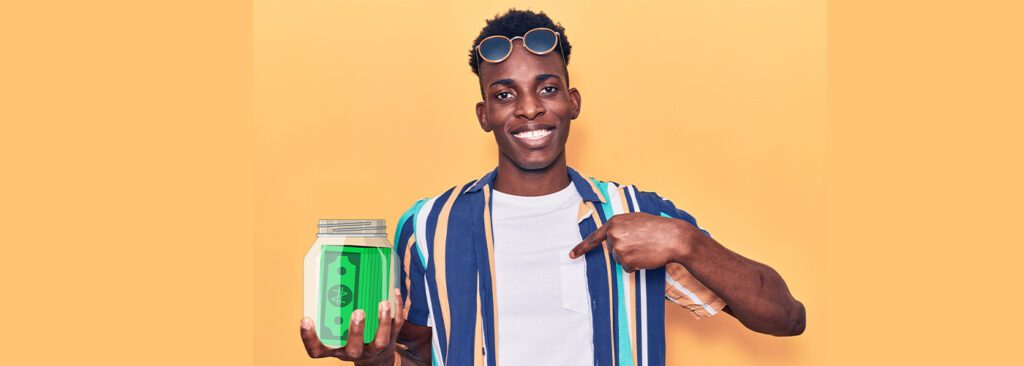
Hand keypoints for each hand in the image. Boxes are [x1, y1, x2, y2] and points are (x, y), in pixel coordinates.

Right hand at [300, 288, 405, 363]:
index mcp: (336, 350)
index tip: (305, 319)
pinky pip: (396, 325)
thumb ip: (331, 314)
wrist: (376, 358)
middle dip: (356, 331)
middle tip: (358, 312)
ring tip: (383, 302)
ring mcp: (374, 348)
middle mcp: (354, 352)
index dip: (309, 338)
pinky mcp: (391, 339)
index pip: (317, 351)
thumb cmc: (350, 338)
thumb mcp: (336, 332)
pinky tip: (393, 293)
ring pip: (381, 340)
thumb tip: (326, 279)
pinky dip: (397, 309)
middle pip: (354, 348)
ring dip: (383, 321)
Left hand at [569, 212, 698, 271]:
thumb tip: (614, 238)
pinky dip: (636, 266)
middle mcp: (613, 235)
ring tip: (646, 248)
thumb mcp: (636, 220)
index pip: (595, 237)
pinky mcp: (626, 260)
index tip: (572, 255)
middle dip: (625, 249)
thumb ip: (622, 227)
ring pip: (620, 260)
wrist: (673, 237)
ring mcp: (618, 248)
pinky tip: (646, 256)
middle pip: (612, 250)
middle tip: (642, 243)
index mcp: (615, 222)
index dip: (582, 247)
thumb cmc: (658, 228)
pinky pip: (628, 268)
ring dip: (632, 258)